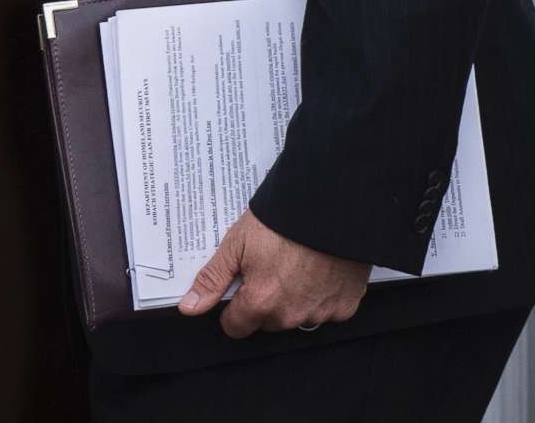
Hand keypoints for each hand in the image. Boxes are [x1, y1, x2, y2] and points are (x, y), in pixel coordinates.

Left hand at [177, 209, 368, 338]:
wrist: (329, 207)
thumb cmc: (280, 222)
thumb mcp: (236, 244)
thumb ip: (213, 279)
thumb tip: (189, 308)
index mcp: (261, 302)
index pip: (236, 327)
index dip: (232, 308)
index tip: (239, 287)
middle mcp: (291, 316)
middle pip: (266, 321)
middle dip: (263, 300)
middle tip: (268, 267)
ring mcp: (321, 313)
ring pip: (296, 317)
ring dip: (293, 300)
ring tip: (295, 264)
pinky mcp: (345, 306)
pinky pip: (326, 310)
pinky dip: (321, 295)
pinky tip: (318, 269)